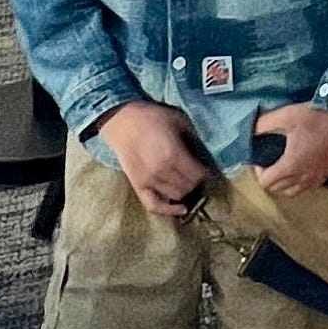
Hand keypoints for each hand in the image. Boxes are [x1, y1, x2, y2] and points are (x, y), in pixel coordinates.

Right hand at [97, 100, 210, 220]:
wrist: (122, 121)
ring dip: (184, 191)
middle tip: (196, 174)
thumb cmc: (152, 118)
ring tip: (186, 182)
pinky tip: (181, 209)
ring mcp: (149, 182)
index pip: (198, 176)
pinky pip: (154, 206)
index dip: (205, 172)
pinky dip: (168, 211)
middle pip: (188, 187)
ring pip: (176, 196)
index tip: (205, 167)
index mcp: (173, 155)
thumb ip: (194, 139)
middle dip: (196, 182)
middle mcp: (162, 172)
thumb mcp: (180, 121)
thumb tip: (205, 155)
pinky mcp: (138, 186)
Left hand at [252, 102, 327, 196]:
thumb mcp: (285, 116)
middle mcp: (304, 176)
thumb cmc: (316, 115)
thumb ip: (263, 124)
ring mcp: (318, 176)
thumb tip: (250, 130)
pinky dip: (301, 183)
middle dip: (270, 178)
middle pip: (278, 190)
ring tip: (284, 167)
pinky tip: (302, 167)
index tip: (261, 158)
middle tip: (270, 161)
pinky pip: (310, 187)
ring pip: (294, 192)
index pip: (266, 182)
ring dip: (285, 184)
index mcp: (291, 165)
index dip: (258, 171)